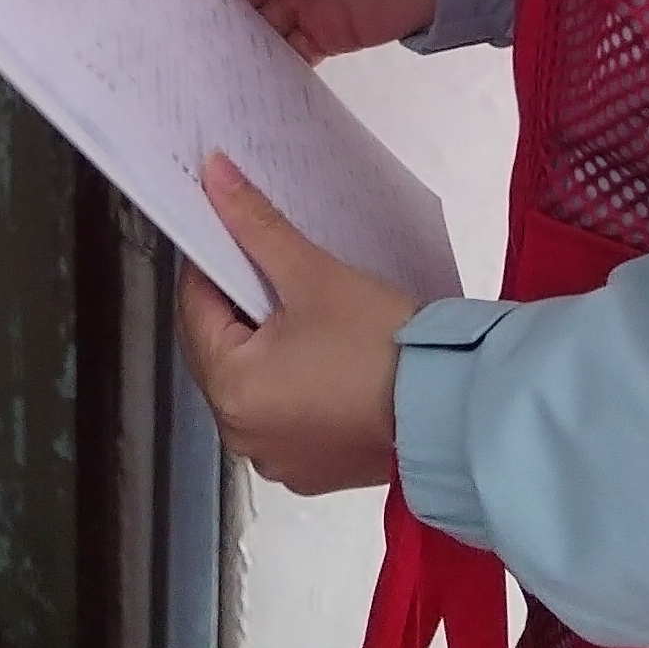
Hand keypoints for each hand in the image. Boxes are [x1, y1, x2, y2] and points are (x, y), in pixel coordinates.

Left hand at [175, 154, 413, 494]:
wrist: (452, 408)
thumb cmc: (384, 350)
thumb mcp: (313, 276)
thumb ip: (256, 225)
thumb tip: (216, 179)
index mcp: (230, 391)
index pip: (195, 307)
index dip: (212, 263)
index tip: (232, 238)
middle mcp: (243, 434)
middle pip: (220, 348)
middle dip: (242, 307)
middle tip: (277, 274)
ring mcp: (277, 457)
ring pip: (252, 382)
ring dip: (268, 347)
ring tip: (307, 314)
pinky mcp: (311, 467)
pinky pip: (284, 413)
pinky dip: (294, 384)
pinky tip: (325, 356)